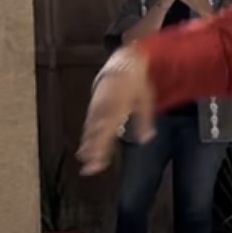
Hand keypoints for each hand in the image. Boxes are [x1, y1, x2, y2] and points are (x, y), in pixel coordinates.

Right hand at [78, 53, 154, 174]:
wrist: (123, 62)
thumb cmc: (136, 83)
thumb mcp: (146, 101)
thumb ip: (144, 122)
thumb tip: (146, 139)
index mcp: (117, 111)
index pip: (107, 136)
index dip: (102, 152)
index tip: (98, 165)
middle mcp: (104, 111)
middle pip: (95, 136)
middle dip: (92, 154)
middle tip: (88, 170)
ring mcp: (97, 107)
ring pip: (90, 130)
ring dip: (87, 145)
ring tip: (84, 159)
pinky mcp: (94, 104)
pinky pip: (89, 122)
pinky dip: (87, 134)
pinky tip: (86, 143)